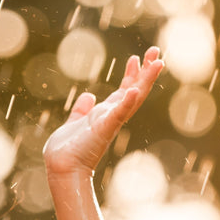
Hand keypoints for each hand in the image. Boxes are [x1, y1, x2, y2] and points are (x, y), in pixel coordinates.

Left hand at [43, 47, 163, 176]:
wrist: (62, 168)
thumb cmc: (68, 150)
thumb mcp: (75, 122)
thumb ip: (82, 109)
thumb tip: (88, 96)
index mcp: (105, 114)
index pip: (123, 90)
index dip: (131, 74)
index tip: (136, 58)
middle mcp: (112, 117)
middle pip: (134, 90)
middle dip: (145, 71)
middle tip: (156, 51)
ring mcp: (110, 122)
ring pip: (133, 98)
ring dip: (145, 80)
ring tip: (157, 63)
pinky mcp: (104, 128)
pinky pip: (118, 114)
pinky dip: (127, 102)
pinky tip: (133, 90)